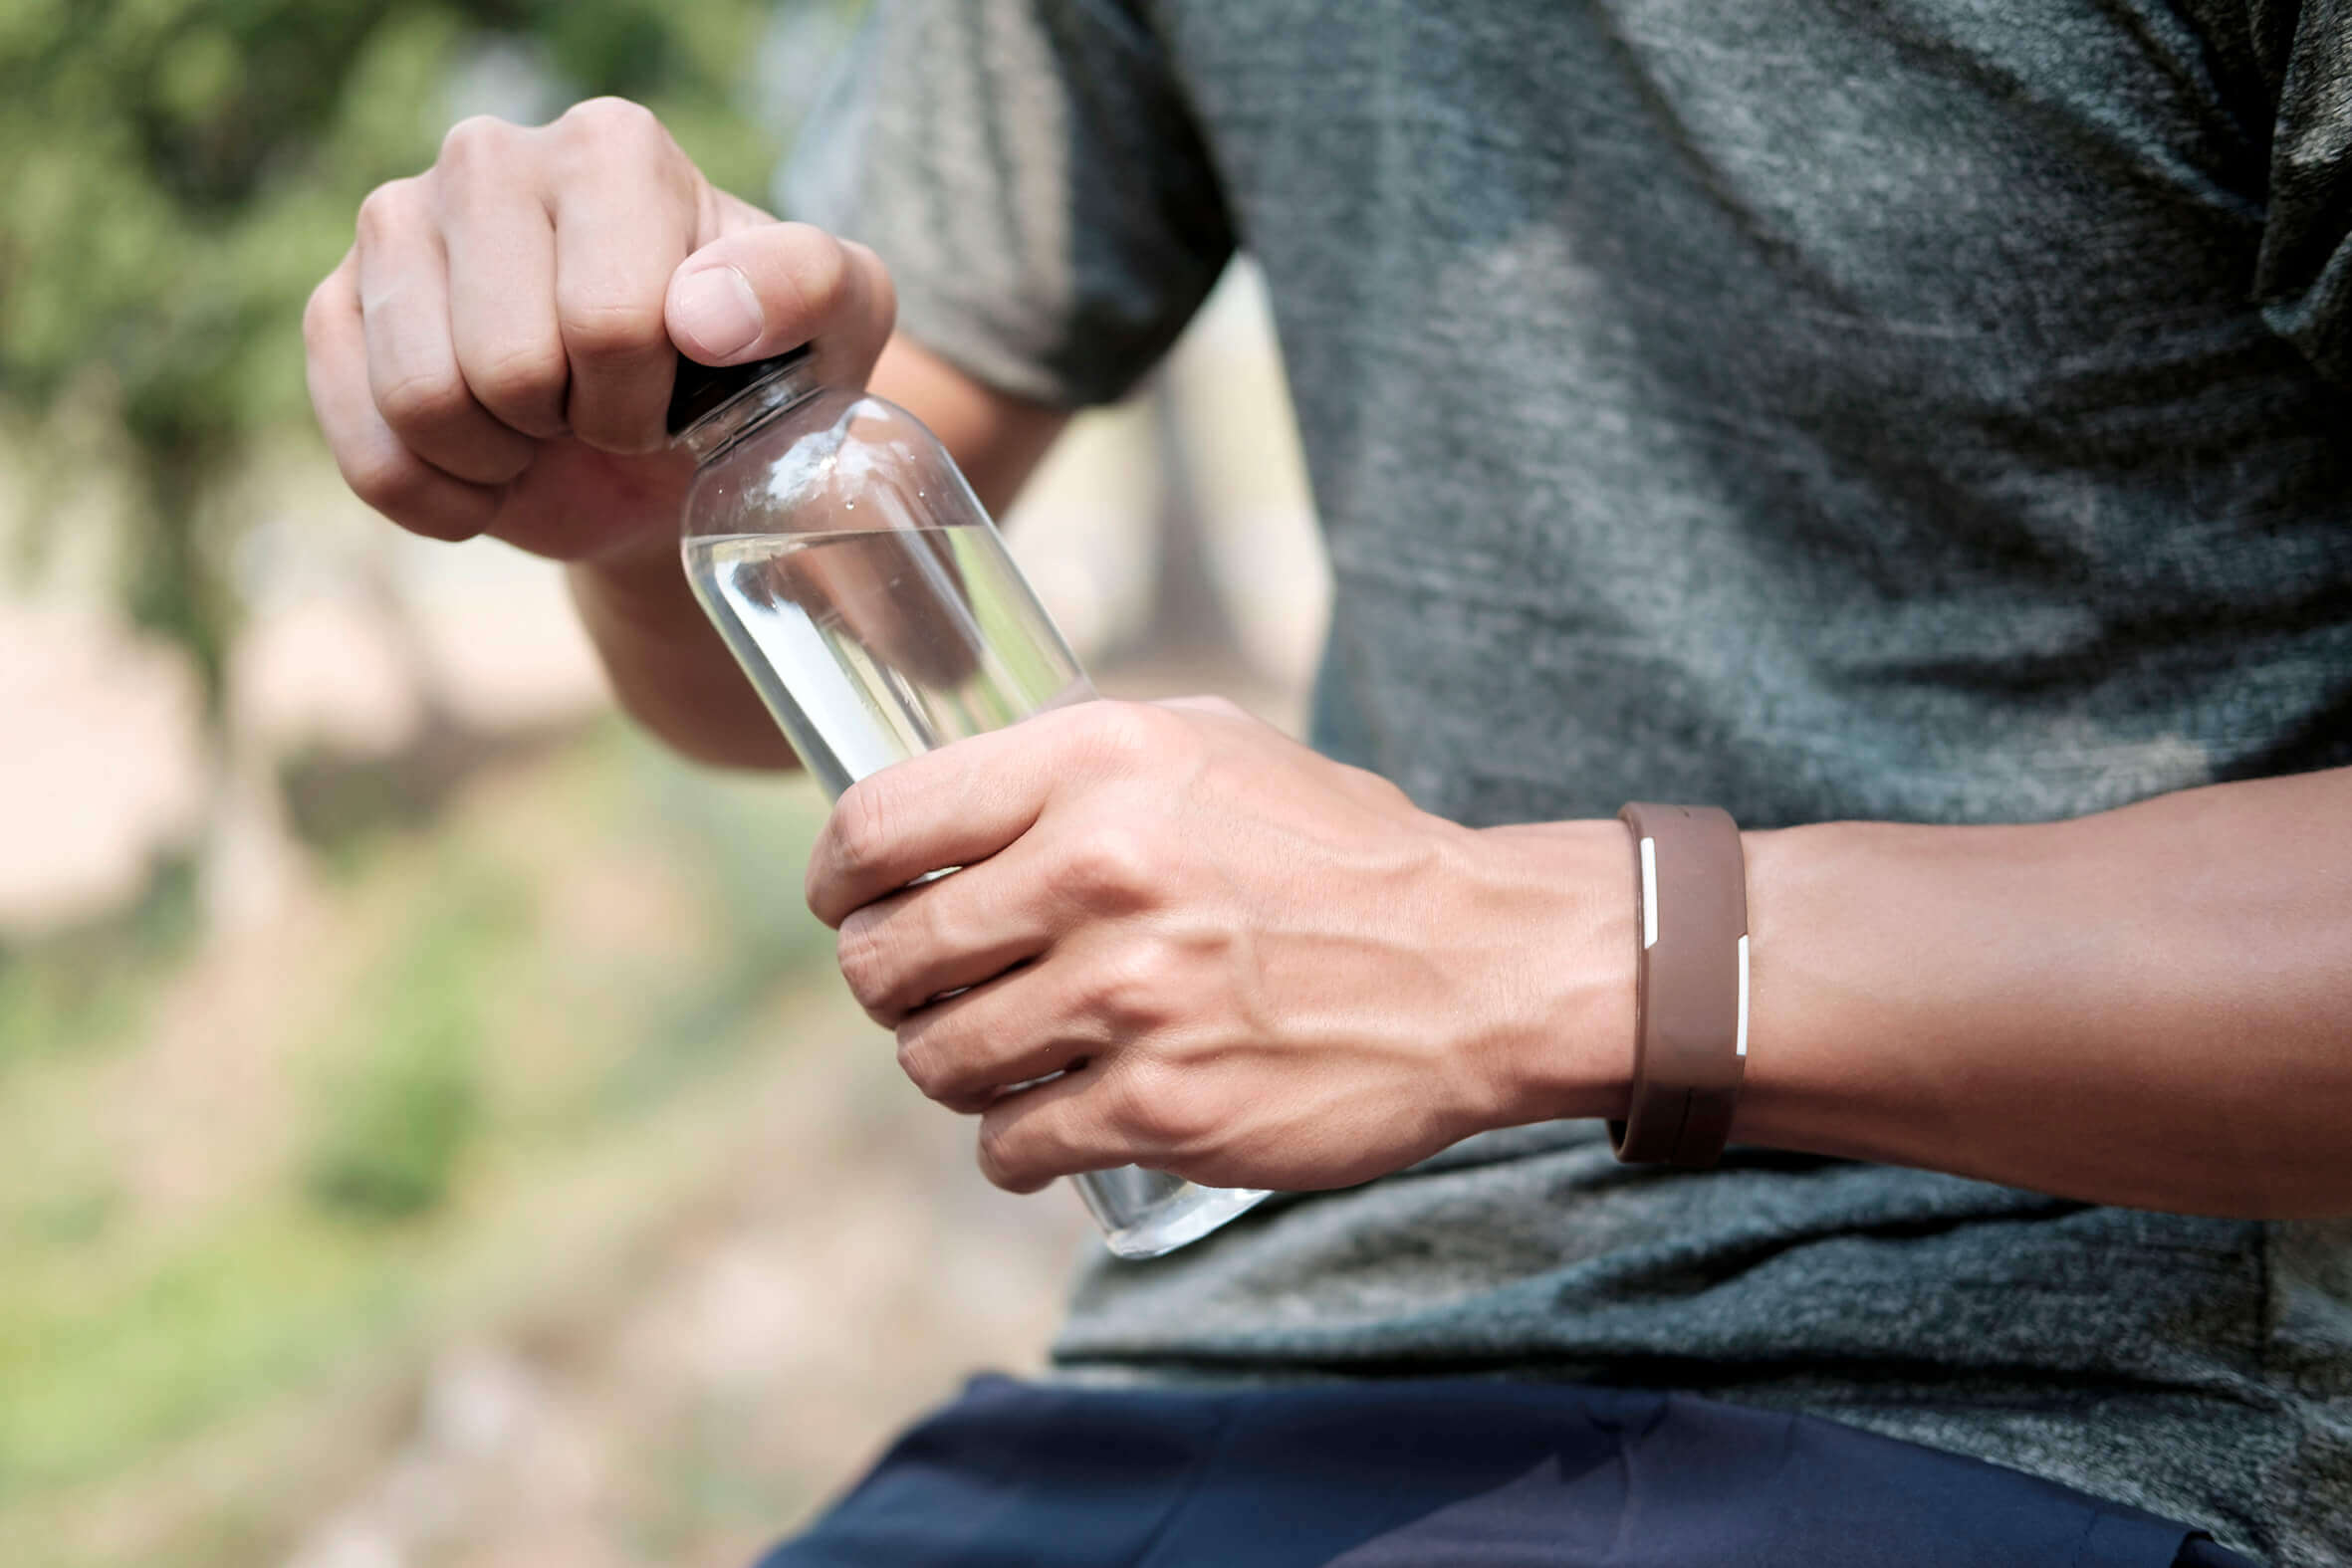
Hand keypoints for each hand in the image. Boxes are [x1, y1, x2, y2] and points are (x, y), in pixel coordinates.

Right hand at [302, 96, 894, 569]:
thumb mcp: (835, 322)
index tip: (679, 390)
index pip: (611, 321)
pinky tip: (490, 469)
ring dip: (506, 463)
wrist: (672, 446)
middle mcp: (491, 158)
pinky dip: (441, 499)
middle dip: (576, 429)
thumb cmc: (757, 366)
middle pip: (509, 366)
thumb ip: (809, 287)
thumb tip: (701, 313)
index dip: (650, 401)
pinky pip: (369, 452)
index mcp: (613, 149)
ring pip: (426, 404)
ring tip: (550, 432)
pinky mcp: (336, 305)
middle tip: (609, 415)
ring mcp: (397, 223)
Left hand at [803, 699, 1634, 1194]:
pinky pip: (1010, 1148)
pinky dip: (1016, 1144)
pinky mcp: (1162, 1109)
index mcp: (1097, 764)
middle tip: (932, 992)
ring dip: (952, 1067)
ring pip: (935, 1062)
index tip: (851, 905)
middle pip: (887, 960)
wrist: (1477, 965)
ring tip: (1006, 1052)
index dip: (840, 879)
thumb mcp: (1204, 746)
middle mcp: (1100, 871)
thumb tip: (934, 808)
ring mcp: (1129, 999)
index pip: (878, 827)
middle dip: (890, 985)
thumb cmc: (1333, 852)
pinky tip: (1058, 1115)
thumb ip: (1068, 767)